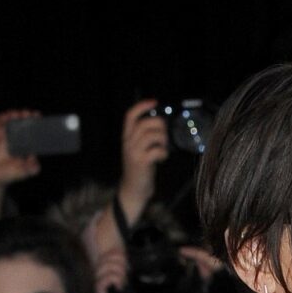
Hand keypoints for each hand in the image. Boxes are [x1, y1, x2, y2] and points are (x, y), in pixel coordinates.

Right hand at [0, 109, 40, 228]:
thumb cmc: (6, 175)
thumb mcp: (23, 173)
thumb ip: (32, 168)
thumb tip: (36, 159)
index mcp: (22, 146)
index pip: (31, 132)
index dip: (35, 124)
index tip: (39, 118)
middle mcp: (13, 138)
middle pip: (21, 123)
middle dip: (26, 117)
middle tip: (30, 114)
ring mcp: (1, 135)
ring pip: (9, 120)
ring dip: (15, 115)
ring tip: (20, 114)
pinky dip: (2, 118)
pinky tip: (7, 116)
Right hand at [118, 97, 167, 221]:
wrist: (133, 190)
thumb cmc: (140, 168)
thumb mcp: (138, 149)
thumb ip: (144, 136)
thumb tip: (160, 124)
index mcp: (126, 137)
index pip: (130, 115)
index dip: (142, 106)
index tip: (154, 102)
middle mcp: (128, 142)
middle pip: (145, 124)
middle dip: (159, 126)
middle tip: (164, 136)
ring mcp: (134, 152)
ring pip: (152, 135)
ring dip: (163, 140)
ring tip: (164, 147)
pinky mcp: (142, 163)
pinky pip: (157, 150)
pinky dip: (164, 152)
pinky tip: (162, 157)